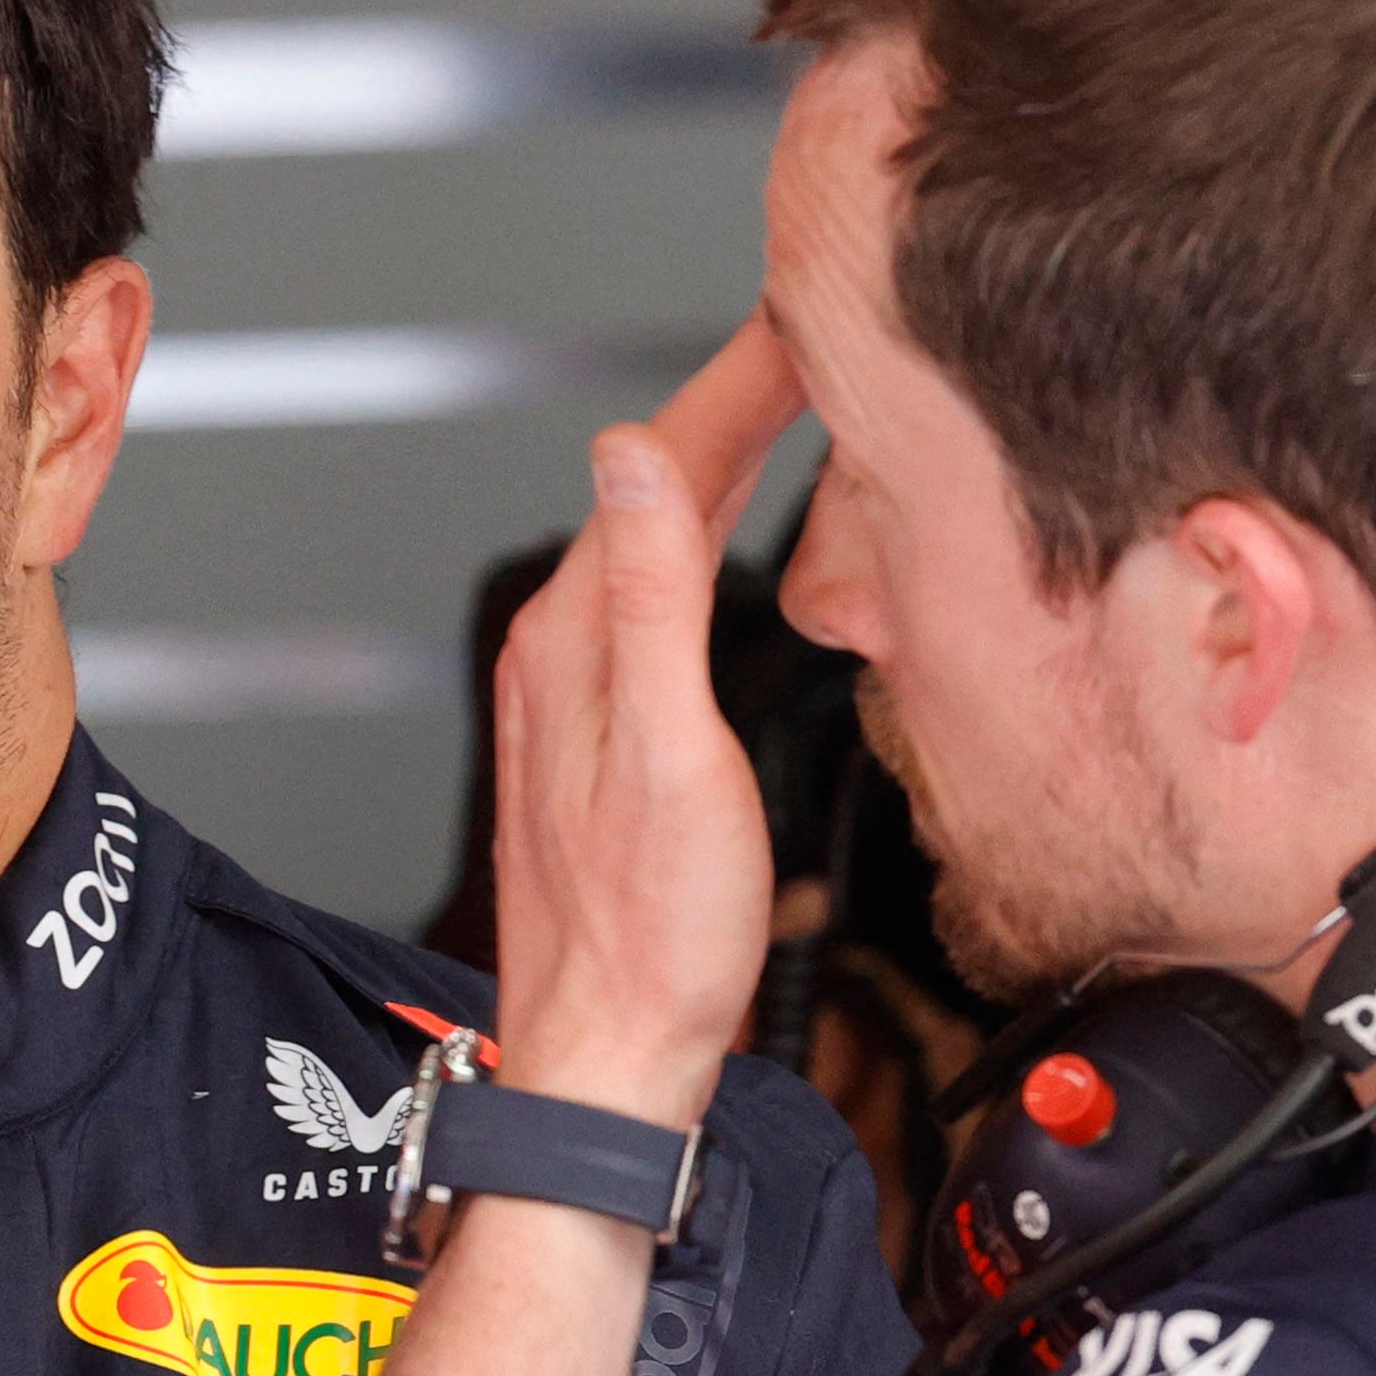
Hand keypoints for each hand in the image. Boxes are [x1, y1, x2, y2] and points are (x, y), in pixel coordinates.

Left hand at [485, 319, 796, 1130]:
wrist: (610, 1063)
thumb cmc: (652, 940)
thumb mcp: (668, 754)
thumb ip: (651, 599)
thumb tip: (633, 458)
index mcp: (574, 643)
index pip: (661, 469)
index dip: (739, 382)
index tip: (806, 312)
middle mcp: (560, 658)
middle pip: (655, 493)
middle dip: (734, 404)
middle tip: (814, 333)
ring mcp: (574, 699)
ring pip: (653, 545)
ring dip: (717, 471)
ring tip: (787, 407)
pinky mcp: (599, 740)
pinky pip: (654, 603)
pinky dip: (702, 547)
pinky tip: (729, 548)